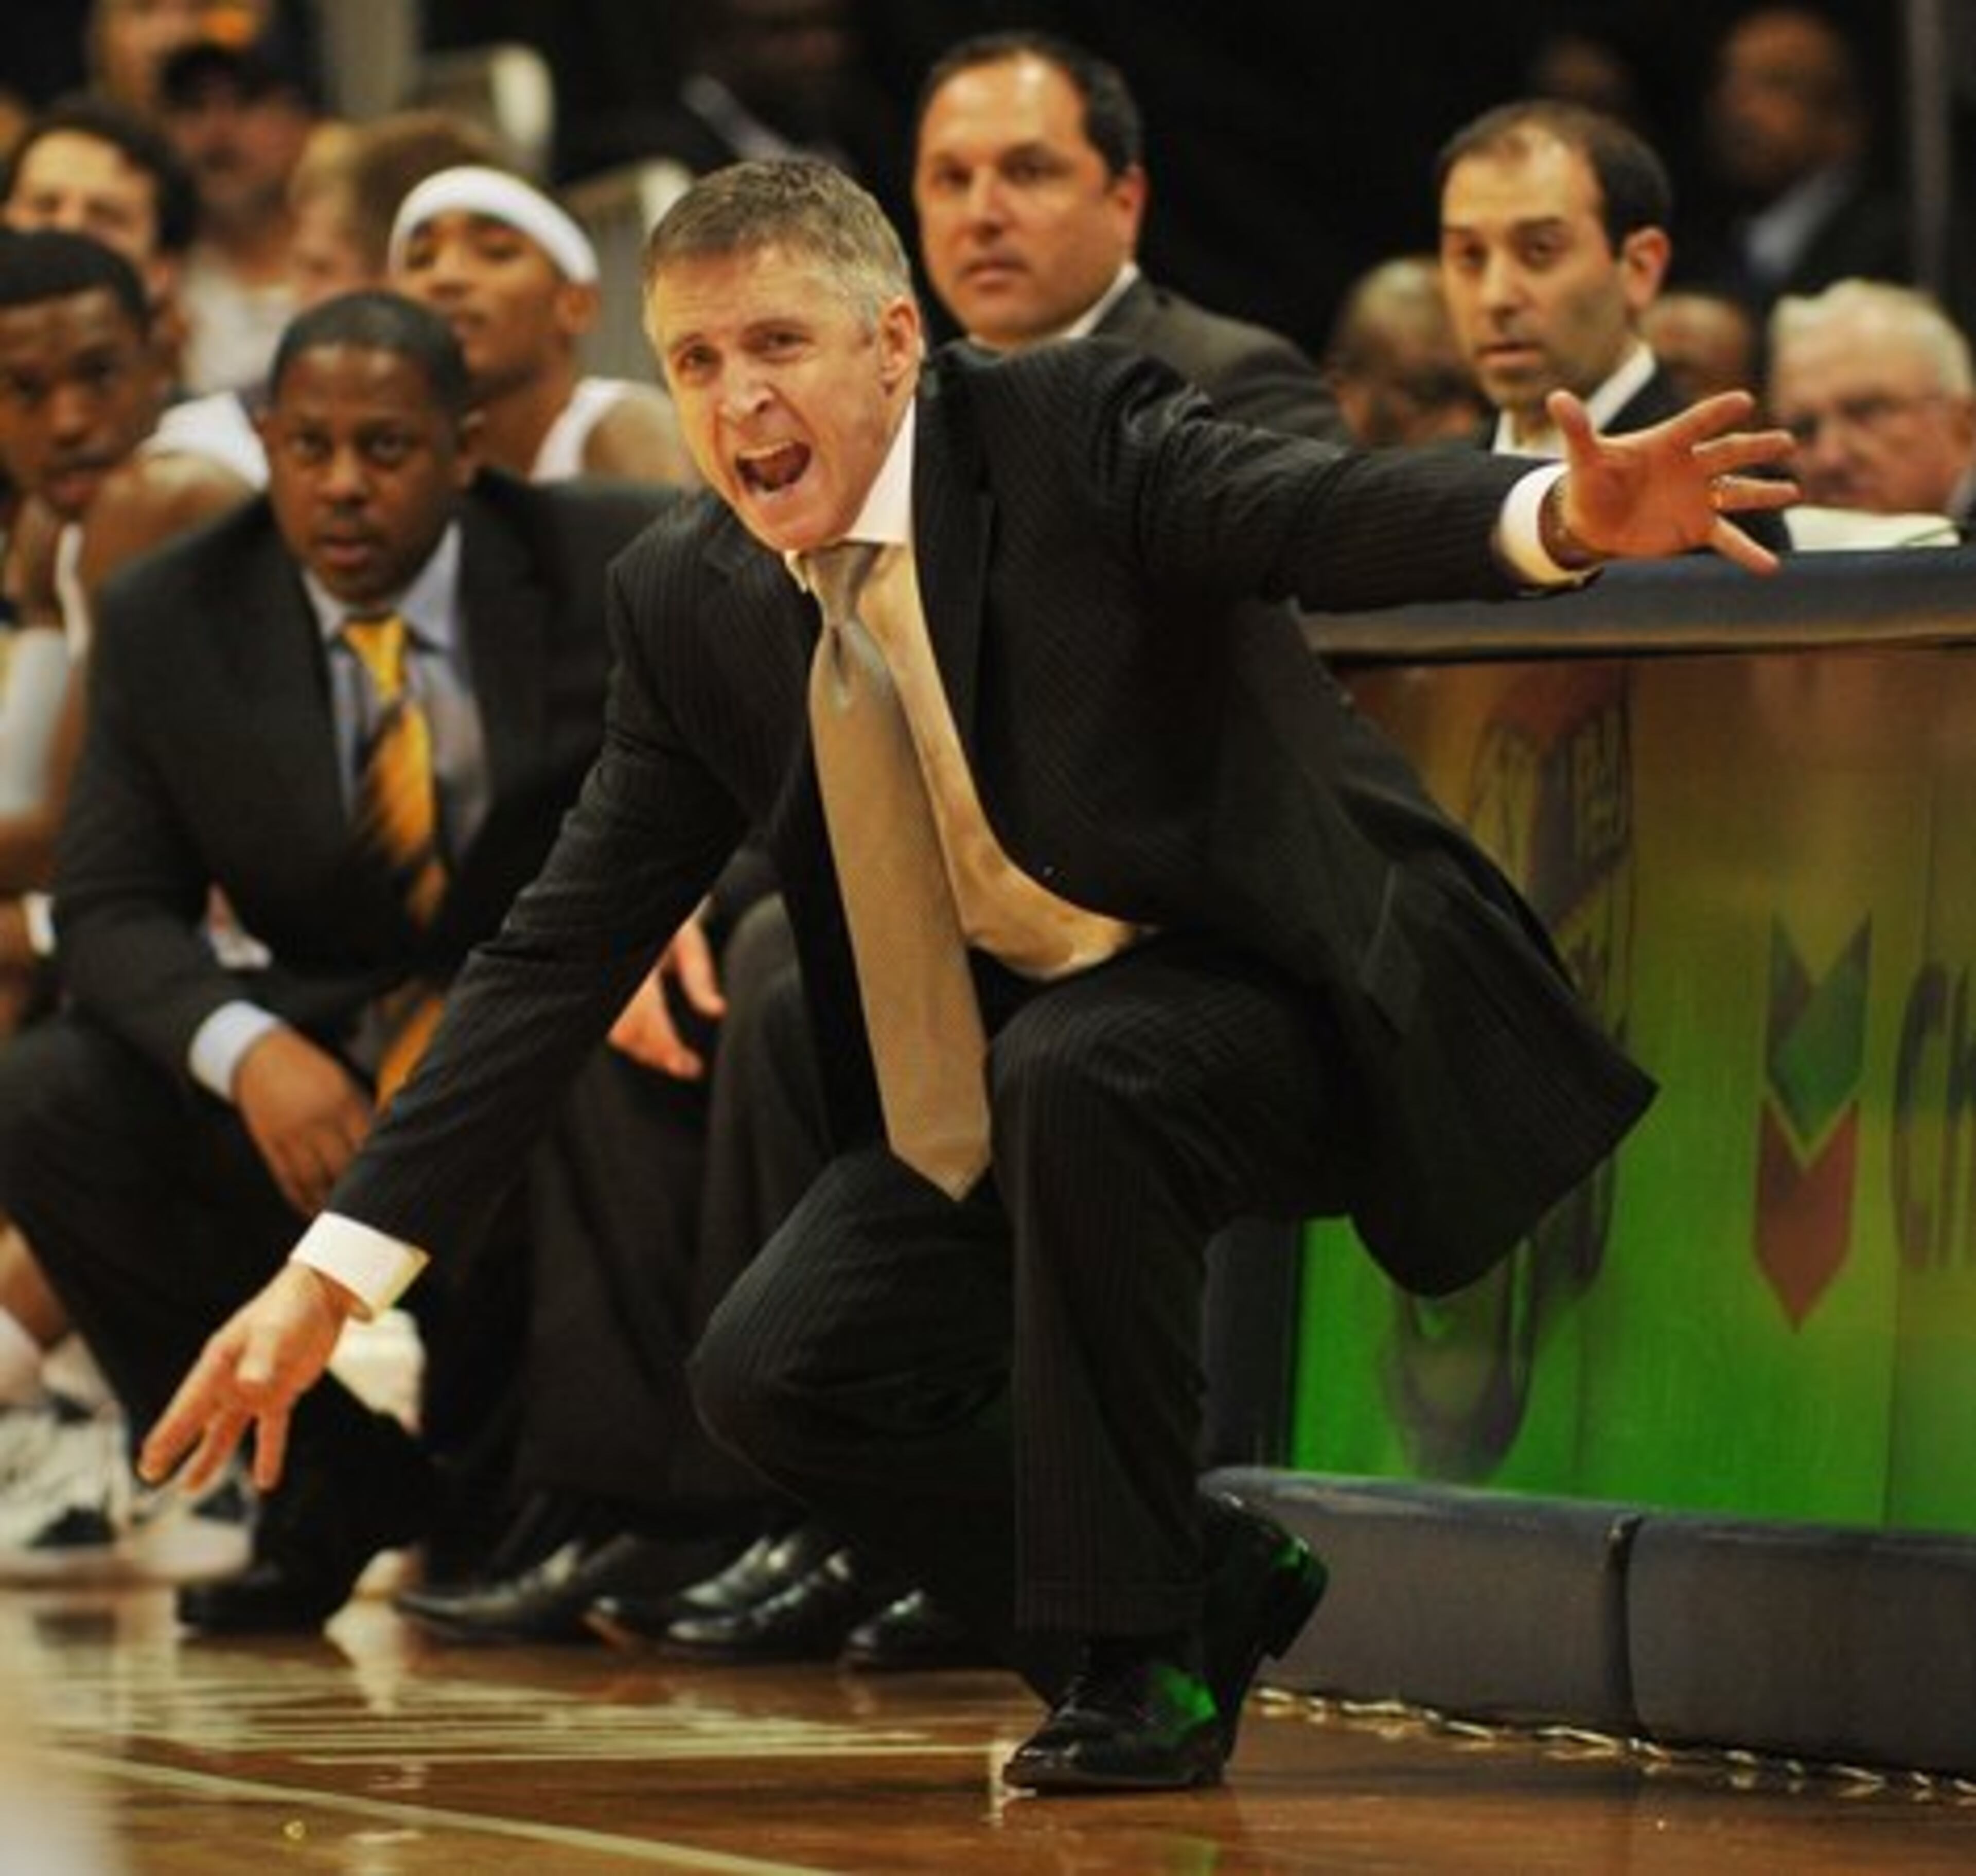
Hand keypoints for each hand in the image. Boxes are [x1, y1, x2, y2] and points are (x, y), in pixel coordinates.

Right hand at [139, 1260, 355, 1493]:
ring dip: (210, 1457)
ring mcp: (254, 1388)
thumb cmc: (290, 1308)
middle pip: (198, 1420)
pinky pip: (270, 1430)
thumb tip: (249, 1386)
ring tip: (190, 1487)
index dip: (169, 1433)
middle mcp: (231, 1378)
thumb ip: (261, 1359)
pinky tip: (265, 1481)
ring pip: (226, 1430)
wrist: (322, 1295)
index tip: (148, 1459)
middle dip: (175, 1446)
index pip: (188, 1403)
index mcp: (219, 1362)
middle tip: (149, 1475)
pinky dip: (268, 1453)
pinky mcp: (281, 1393)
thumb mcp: (275, 1332)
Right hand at [234, 1027, 372, 1213]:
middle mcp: (317, 1120)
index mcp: (342, 1101)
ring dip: (329, 1204)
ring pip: (314, 1179)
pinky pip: (288, 1179)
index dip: (379, 1168)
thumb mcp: (344, 1084)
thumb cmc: (315, 1073)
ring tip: (346, 1222)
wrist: (260, 1056)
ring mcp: (290, 1134)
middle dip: (357, 1191)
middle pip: (342, 1167)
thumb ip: (364, 1113)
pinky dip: (302, 1199)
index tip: (392, 1187)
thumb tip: (387, 1146)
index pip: (367, 1144)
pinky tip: (314, 1213)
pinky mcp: (269, 1143)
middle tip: (373, 1212)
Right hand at [607, 911, 727, 1079]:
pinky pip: (612, 1027)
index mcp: (633, 959)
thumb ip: (700, 976)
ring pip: (616, 1034)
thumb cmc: (664, 920)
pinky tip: (660, 1047)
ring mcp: (601, 986)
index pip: (646, 1013)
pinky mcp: (600, 995)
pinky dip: (636, 1042)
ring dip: (647, 1052)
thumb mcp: (688, 939)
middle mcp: (611, 974)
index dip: (666, 1045)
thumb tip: (717, 1011)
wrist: (627, 907)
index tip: (690, 1066)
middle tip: (688, 1066)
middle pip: (626, 1032)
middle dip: (657, 1054)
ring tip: (679, 1058)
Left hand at [1548, 388, 1798, 573]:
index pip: (1695, 424)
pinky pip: (1728, 540)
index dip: (1716, 413)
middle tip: (1786, 441)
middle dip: (1756, 448)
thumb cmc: (1592, 481)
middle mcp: (1691, 466)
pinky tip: (1772, 568)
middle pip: (1728, 453)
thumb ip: (1577, 429)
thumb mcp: (1584, 457)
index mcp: (1668, 442)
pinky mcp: (1697, 528)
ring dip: (1764, 493)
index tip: (1743, 401)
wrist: (1594, 520)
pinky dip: (1749, 553)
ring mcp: (1698, 498)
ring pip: (1738, 494)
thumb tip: (1555, 397)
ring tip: (1792, 492)